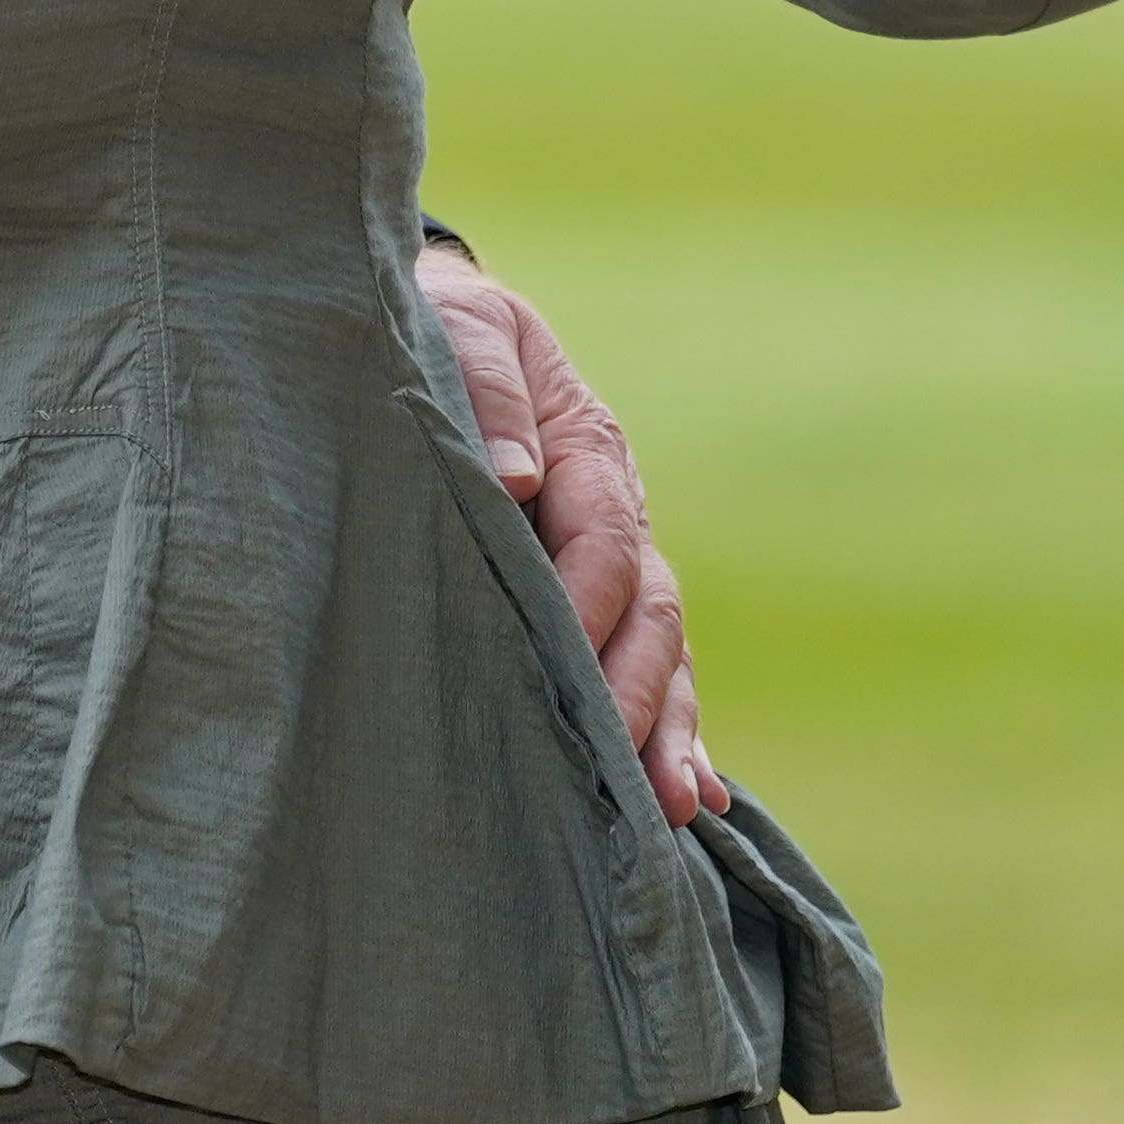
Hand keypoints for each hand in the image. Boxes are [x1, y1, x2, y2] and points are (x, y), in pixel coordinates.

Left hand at [420, 239, 727, 822]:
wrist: (431, 318)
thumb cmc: (438, 326)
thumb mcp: (459, 330)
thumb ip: (485, 392)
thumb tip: (516, 477)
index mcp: (586, 447)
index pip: (601, 539)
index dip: (588, 601)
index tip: (564, 660)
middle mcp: (613, 510)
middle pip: (648, 609)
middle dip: (643, 692)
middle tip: (637, 772)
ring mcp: (611, 557)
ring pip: (659, 650)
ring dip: (670, 727)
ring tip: (677, 805)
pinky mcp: (593, 592)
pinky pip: (645, 662)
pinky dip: (674, 728)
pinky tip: (692, 797)